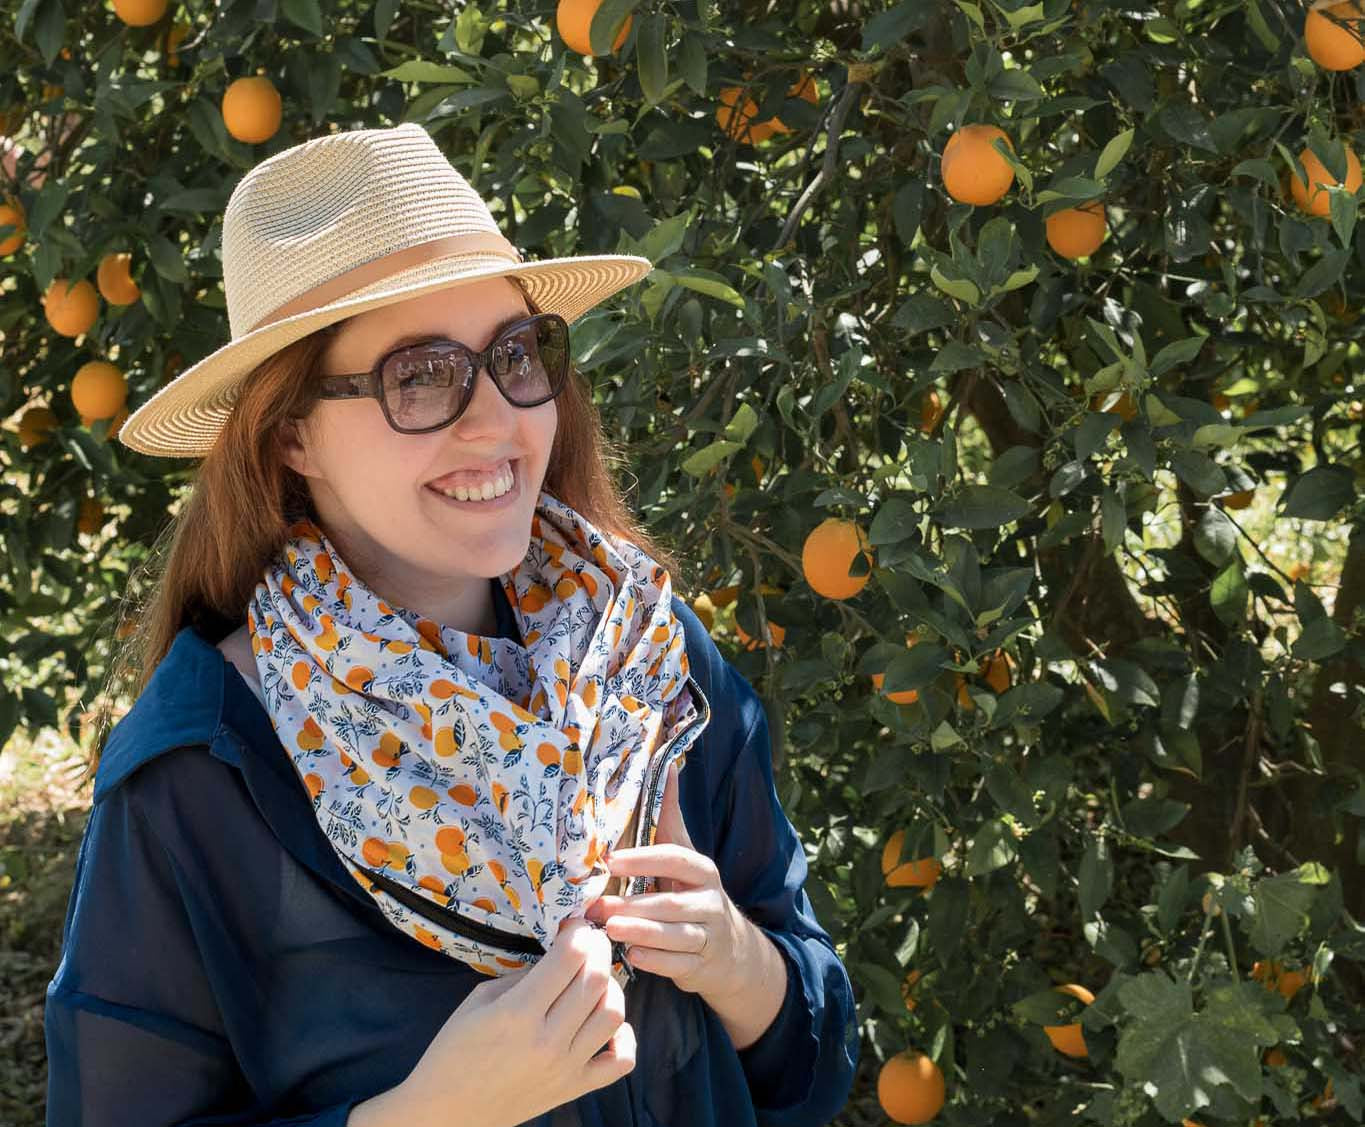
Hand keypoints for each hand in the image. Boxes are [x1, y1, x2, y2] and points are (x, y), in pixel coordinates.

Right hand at [389, 918, 634, 1126]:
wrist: (447, 1112)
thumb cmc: (454, 1051)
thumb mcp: (478, 1000)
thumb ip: (523, 975)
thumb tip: (558, 954)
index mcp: (517, 1014)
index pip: (569, 958)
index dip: (578, 932)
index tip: (575, 924)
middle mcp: (547, 1040)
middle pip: (596, 980)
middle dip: (598, 950)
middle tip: (589, 942)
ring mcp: (566, 1067)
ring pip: (613, 1014)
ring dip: (611, 987)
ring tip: (594, 979)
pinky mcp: (575, 1088)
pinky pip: (621, 1061)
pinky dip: (624, 1037)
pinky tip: (607, 1023)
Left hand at [584, 759, 748, 1000]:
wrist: (729, 949)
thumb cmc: (692, 894)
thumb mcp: (685, 856)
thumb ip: (670, 818)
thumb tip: (668, 766)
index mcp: (702, 871)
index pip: (675, 859)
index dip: (644, 860)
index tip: (610, 861)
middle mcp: (709, 901)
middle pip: (671, 902)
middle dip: (633, 904)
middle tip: (597, 906)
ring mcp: (708, 935)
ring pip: (675, 935)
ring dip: (641, 931)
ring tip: (610, 929)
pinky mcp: (702, 965)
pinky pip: (679, 965)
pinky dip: (656, 961)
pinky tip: (632, 955)